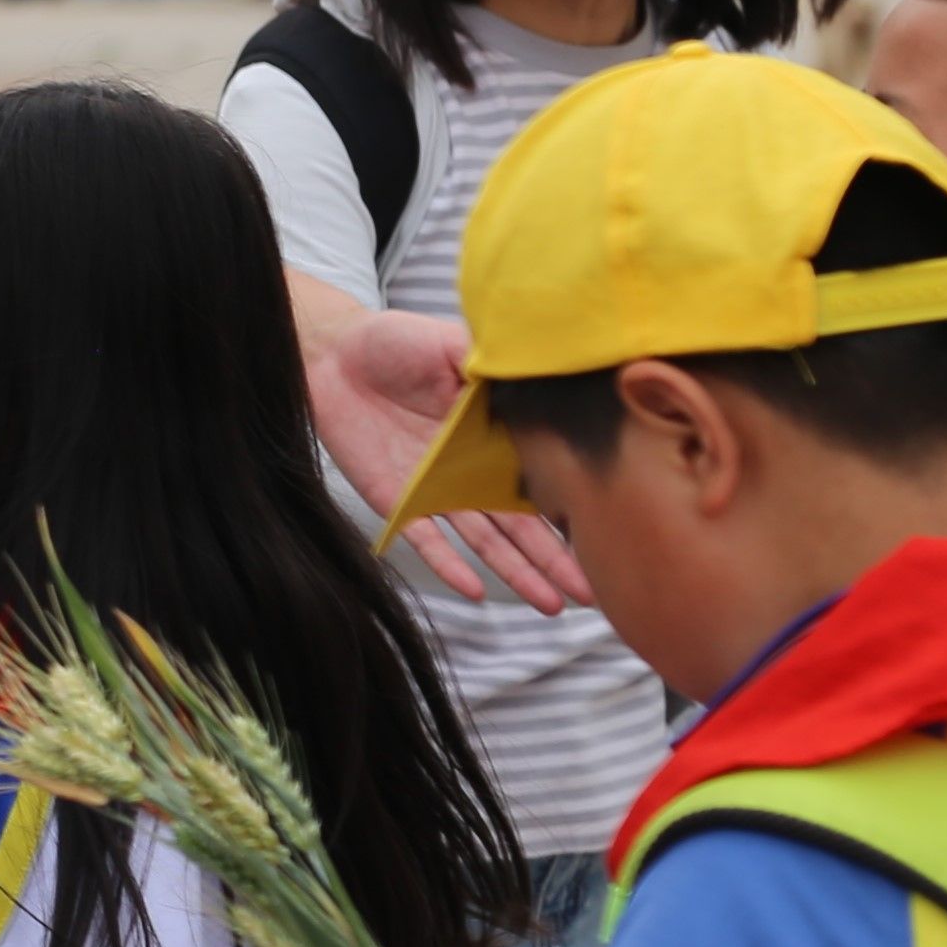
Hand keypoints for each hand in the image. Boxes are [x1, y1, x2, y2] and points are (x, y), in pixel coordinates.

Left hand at [308, 308, 580, 611]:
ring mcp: (438, 489)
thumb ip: (497, 369)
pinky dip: (450, 566)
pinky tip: (476, 591)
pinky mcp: (399, 499)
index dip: (574, 508)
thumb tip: (547, 377)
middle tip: (593, 594)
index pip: (543, 480)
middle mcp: (474, 469)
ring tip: (551, 605)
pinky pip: (427, 539)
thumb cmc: (395, 341)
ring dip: (517, 573)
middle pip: (522, 524)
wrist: (330, 352)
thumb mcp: (455, 344)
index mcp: (496, 435)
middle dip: (557, 560)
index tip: (616, 534)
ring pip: (485, 540)